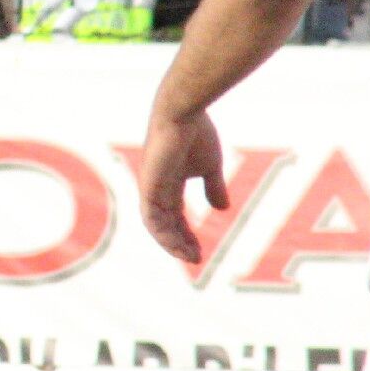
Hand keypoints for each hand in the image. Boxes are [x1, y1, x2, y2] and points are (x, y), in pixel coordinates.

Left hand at [135, 108, 227, 263]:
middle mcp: (155, 189)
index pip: (174, 216)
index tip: (199, 250)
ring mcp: (149, 188)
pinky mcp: (147, 187)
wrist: (182, 112)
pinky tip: (177, 246)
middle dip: (179, 243)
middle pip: (165, 224)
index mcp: (168, 183)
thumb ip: (212, 187)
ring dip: (172, 244)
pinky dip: (163, 235)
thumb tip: (222, 209)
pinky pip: (151, 219)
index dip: (185, 234)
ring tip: (189, 257)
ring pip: (156, 226)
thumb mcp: (210, 166)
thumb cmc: (196, 133)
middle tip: (195, 258)